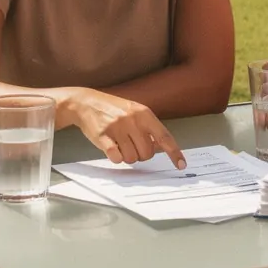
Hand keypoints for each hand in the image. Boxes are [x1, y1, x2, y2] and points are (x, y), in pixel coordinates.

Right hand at [63, 89, 185, 168]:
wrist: (86, 102)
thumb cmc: (113, 109)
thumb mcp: (135, 112)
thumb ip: (149, 128)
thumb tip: (160, 148)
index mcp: (144, 114)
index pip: (164, 136)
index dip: (174, 152)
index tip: (181, 165)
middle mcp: (133, 120)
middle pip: (147, 153)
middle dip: (141, 155)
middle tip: (131, 146)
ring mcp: (117, 128)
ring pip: (132, 158)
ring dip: (127, 156)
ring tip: (120, 144)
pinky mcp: (103, 136)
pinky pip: (116, 157)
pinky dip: (116, 158)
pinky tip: (112, 148)